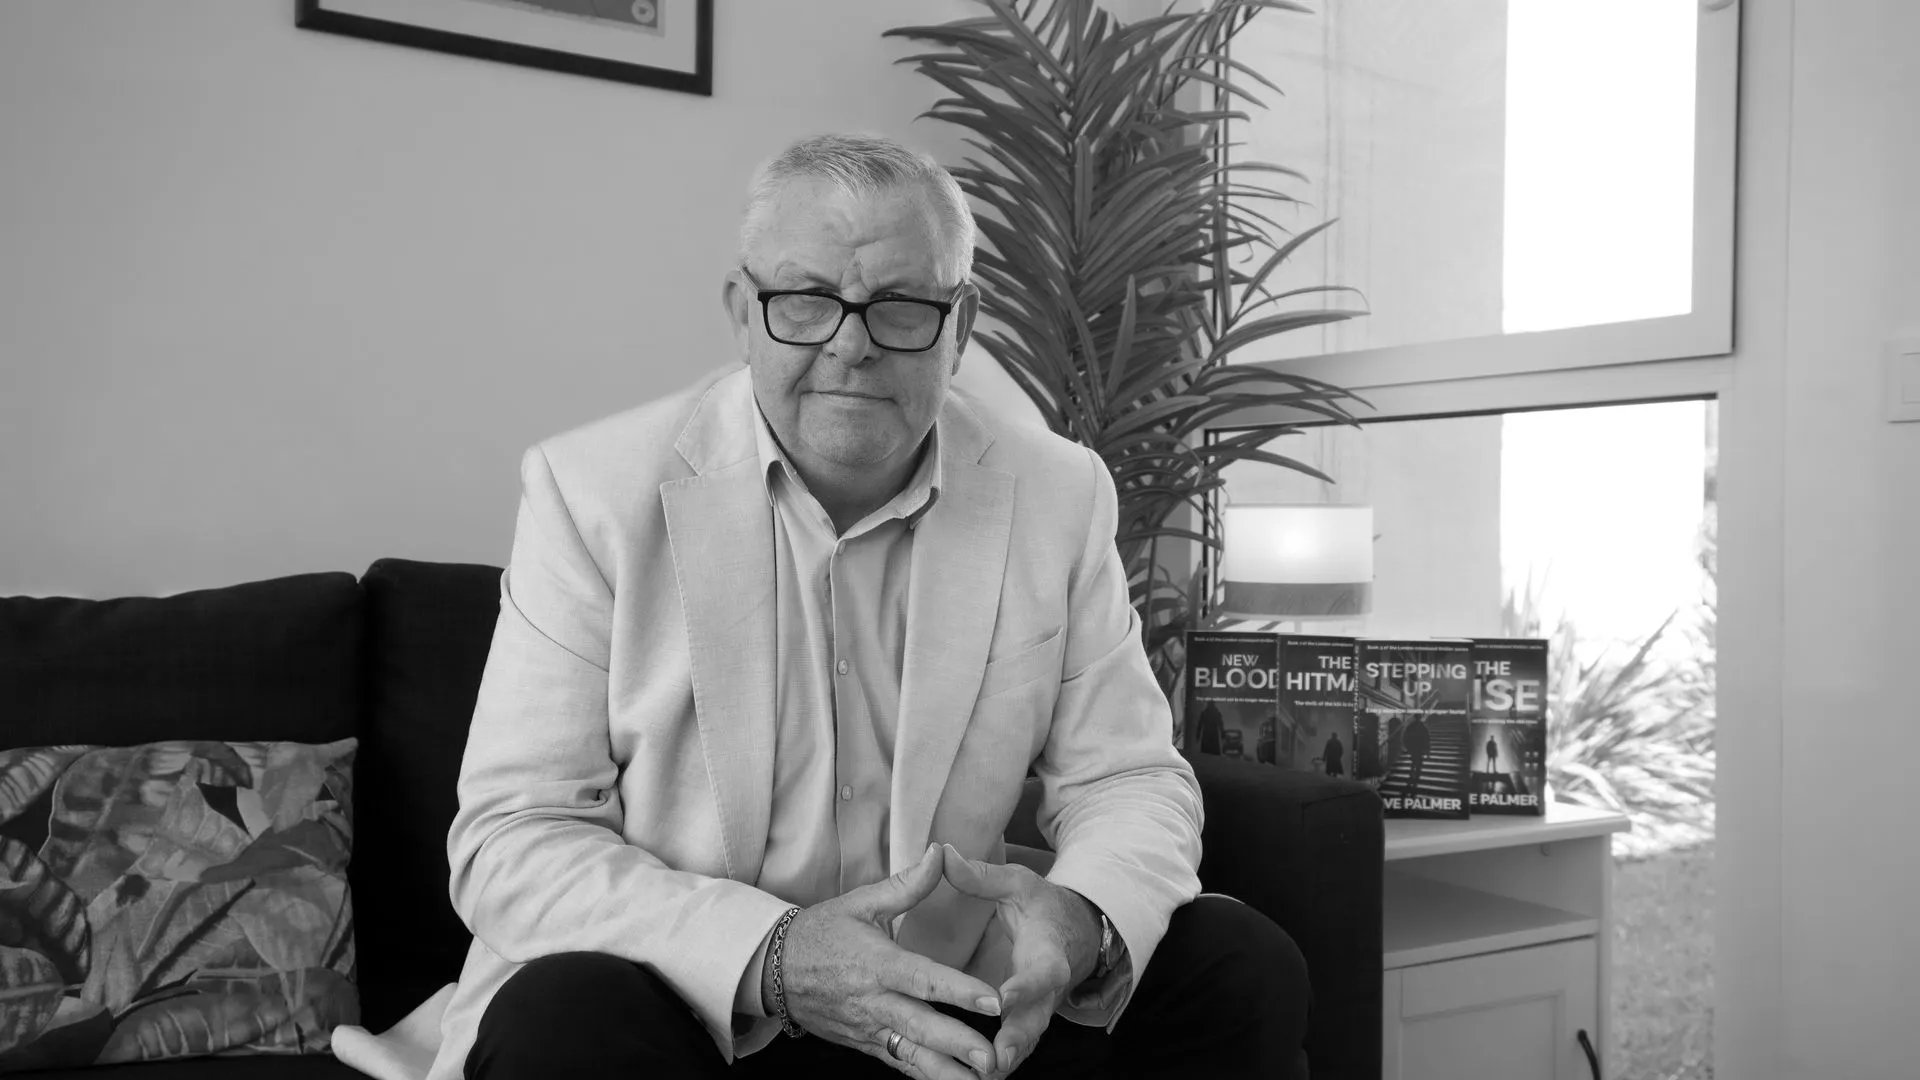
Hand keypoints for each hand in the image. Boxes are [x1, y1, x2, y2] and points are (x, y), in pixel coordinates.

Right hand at [776, 843, 1002, 1077]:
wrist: (772, 970)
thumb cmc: (821, 931)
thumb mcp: (860, 903)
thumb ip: (907, 884)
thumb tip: (942, 853)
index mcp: (876, 963)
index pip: (923, 979)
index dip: (959, 991)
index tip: (993, 1001)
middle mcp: (874, 1001)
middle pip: (921, 1027)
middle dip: (959, 1045)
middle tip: (993, 1059)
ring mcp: (868, 1028)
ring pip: (912, 1055)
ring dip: (947, 1072)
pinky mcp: (865, 1044)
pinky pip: (899, 1064)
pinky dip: (926, 1076)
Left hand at [939, 844, 1101, 1077]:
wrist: (1078, 933)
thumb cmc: (1043, 906)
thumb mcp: (1018, 884)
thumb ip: (981, 876)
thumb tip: (943, 855)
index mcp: (1048, 953)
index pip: (1039, 973)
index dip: (1023, 988)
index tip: (1002, 1000)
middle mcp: (1048, 990)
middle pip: (1037, 1020)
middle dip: (1017, 1041)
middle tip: (995, 1061)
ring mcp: (1041, 1010)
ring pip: (1027, 1041)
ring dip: (1007, 1060)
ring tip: (980, 1078)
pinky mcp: (1030, 1022)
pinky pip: (1017, 1047)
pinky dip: (1001, 1063)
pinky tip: (974, 1077)